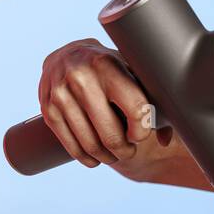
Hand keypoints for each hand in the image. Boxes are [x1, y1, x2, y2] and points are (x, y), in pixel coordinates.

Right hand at [38, 38, 173, 168]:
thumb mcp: (133, 74)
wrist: (68, 55)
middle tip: (129, 150)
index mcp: (108, 66)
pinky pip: (71, 146)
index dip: (142, 131)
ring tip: (114, 154)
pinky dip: (87, 158)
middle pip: (112, 135)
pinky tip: (95, 158)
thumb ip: (153, 102)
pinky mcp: (48, 109)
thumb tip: (166, 140)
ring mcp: (61, 94)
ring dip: (107, 157)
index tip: (140, 133)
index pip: (136, 111)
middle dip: (125, 150)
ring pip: (92, 145)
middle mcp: (81, 78)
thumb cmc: (111, 69)